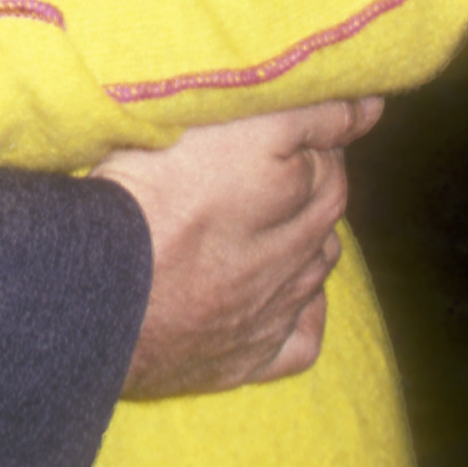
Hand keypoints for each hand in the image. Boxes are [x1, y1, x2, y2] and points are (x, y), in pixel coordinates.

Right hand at [100, 97, 382, 397]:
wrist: (96, 290)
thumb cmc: (148, 194)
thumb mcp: (222, 128)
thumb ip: (302, 114)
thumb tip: (371, 107)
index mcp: (284, 195)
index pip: (327, 157)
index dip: (313, 133)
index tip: (294, 117)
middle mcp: (288, 257)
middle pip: (324, 213)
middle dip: (315, 183)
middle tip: (279, 159)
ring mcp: (268, 313)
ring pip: (314, 272)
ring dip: (309, 241)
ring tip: (278, 216)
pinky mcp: (242, 360)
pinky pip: (300, 341)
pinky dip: (305, 314)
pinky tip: (291, 297)